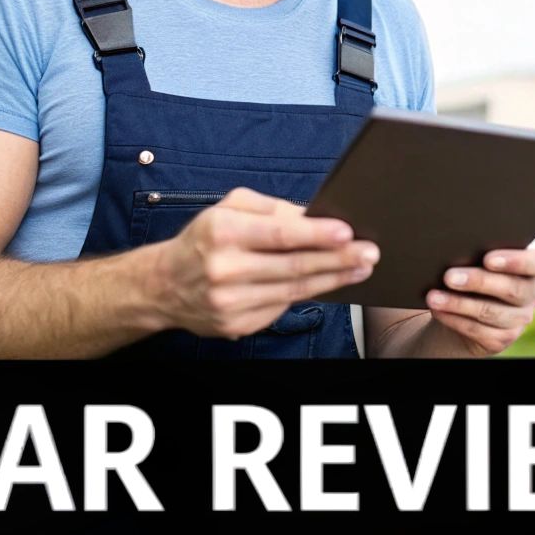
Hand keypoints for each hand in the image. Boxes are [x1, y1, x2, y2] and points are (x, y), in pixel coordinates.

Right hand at [149, 187, 378, 338]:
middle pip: (294, 266)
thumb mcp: (228, 208)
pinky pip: (282, 308)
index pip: (279, 235)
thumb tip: (314, 216)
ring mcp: (229, 302)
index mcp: (222, 231)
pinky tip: (329, 283)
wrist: (164, 285)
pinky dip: (310, 295)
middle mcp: (224, 269)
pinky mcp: (236, 325)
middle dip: (338, 259)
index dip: (316, 235)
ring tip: (360, 268)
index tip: (347, 232)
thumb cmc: (204, 239)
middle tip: (370, 253)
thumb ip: (272, 209)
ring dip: (332, 279)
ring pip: (294, 291)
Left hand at [424, 248, 534, 355]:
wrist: (464, 308)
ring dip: (458, 303)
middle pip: (513, 289)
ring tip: (433, 297)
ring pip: (490, 312)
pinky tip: (438, 310)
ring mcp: (519, 320)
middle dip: (478, 281)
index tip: (488, 259)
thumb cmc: (473, 270)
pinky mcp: (502, 339)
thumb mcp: (480, 260)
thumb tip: (455, 247)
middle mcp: (531, 295)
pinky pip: (477, 330)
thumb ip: (479, 252)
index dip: (518, 261)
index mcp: (533, 268)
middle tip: (449, 276)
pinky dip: (454, 319)